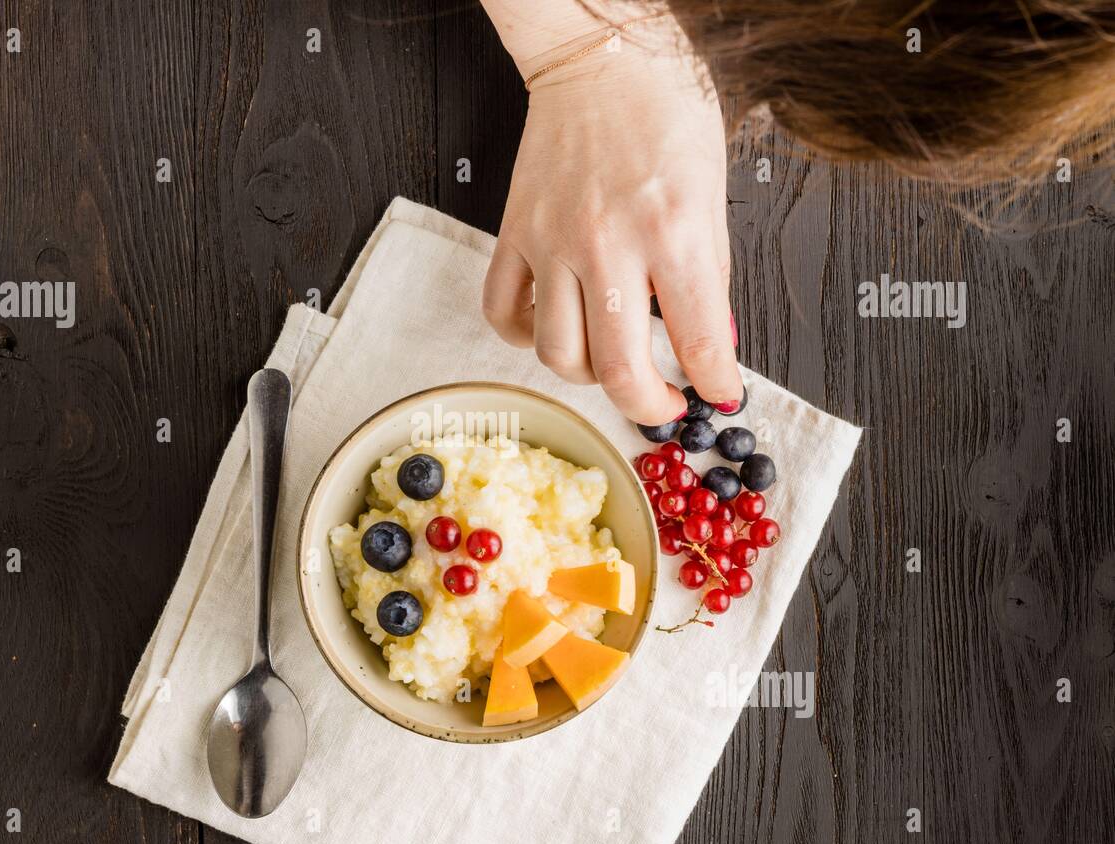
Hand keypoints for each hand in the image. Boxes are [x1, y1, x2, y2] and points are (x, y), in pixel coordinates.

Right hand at [481, 26, 740, 425]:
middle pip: (619, 371)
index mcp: (673, 230)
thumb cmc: (664, 110)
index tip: (719, 395)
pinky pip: (504, 314)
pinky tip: (554, 326)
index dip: (716, 386)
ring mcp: (552, 242)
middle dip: (649, 406)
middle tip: (664, 402)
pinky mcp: (514, 234)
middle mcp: (608, 244)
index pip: (698, 343)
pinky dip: (525, 338)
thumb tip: (711, 344)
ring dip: (589, 376)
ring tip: (610, 359)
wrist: (599, 57)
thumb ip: (711, 275)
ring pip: (558, 355)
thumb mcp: (712, 191)